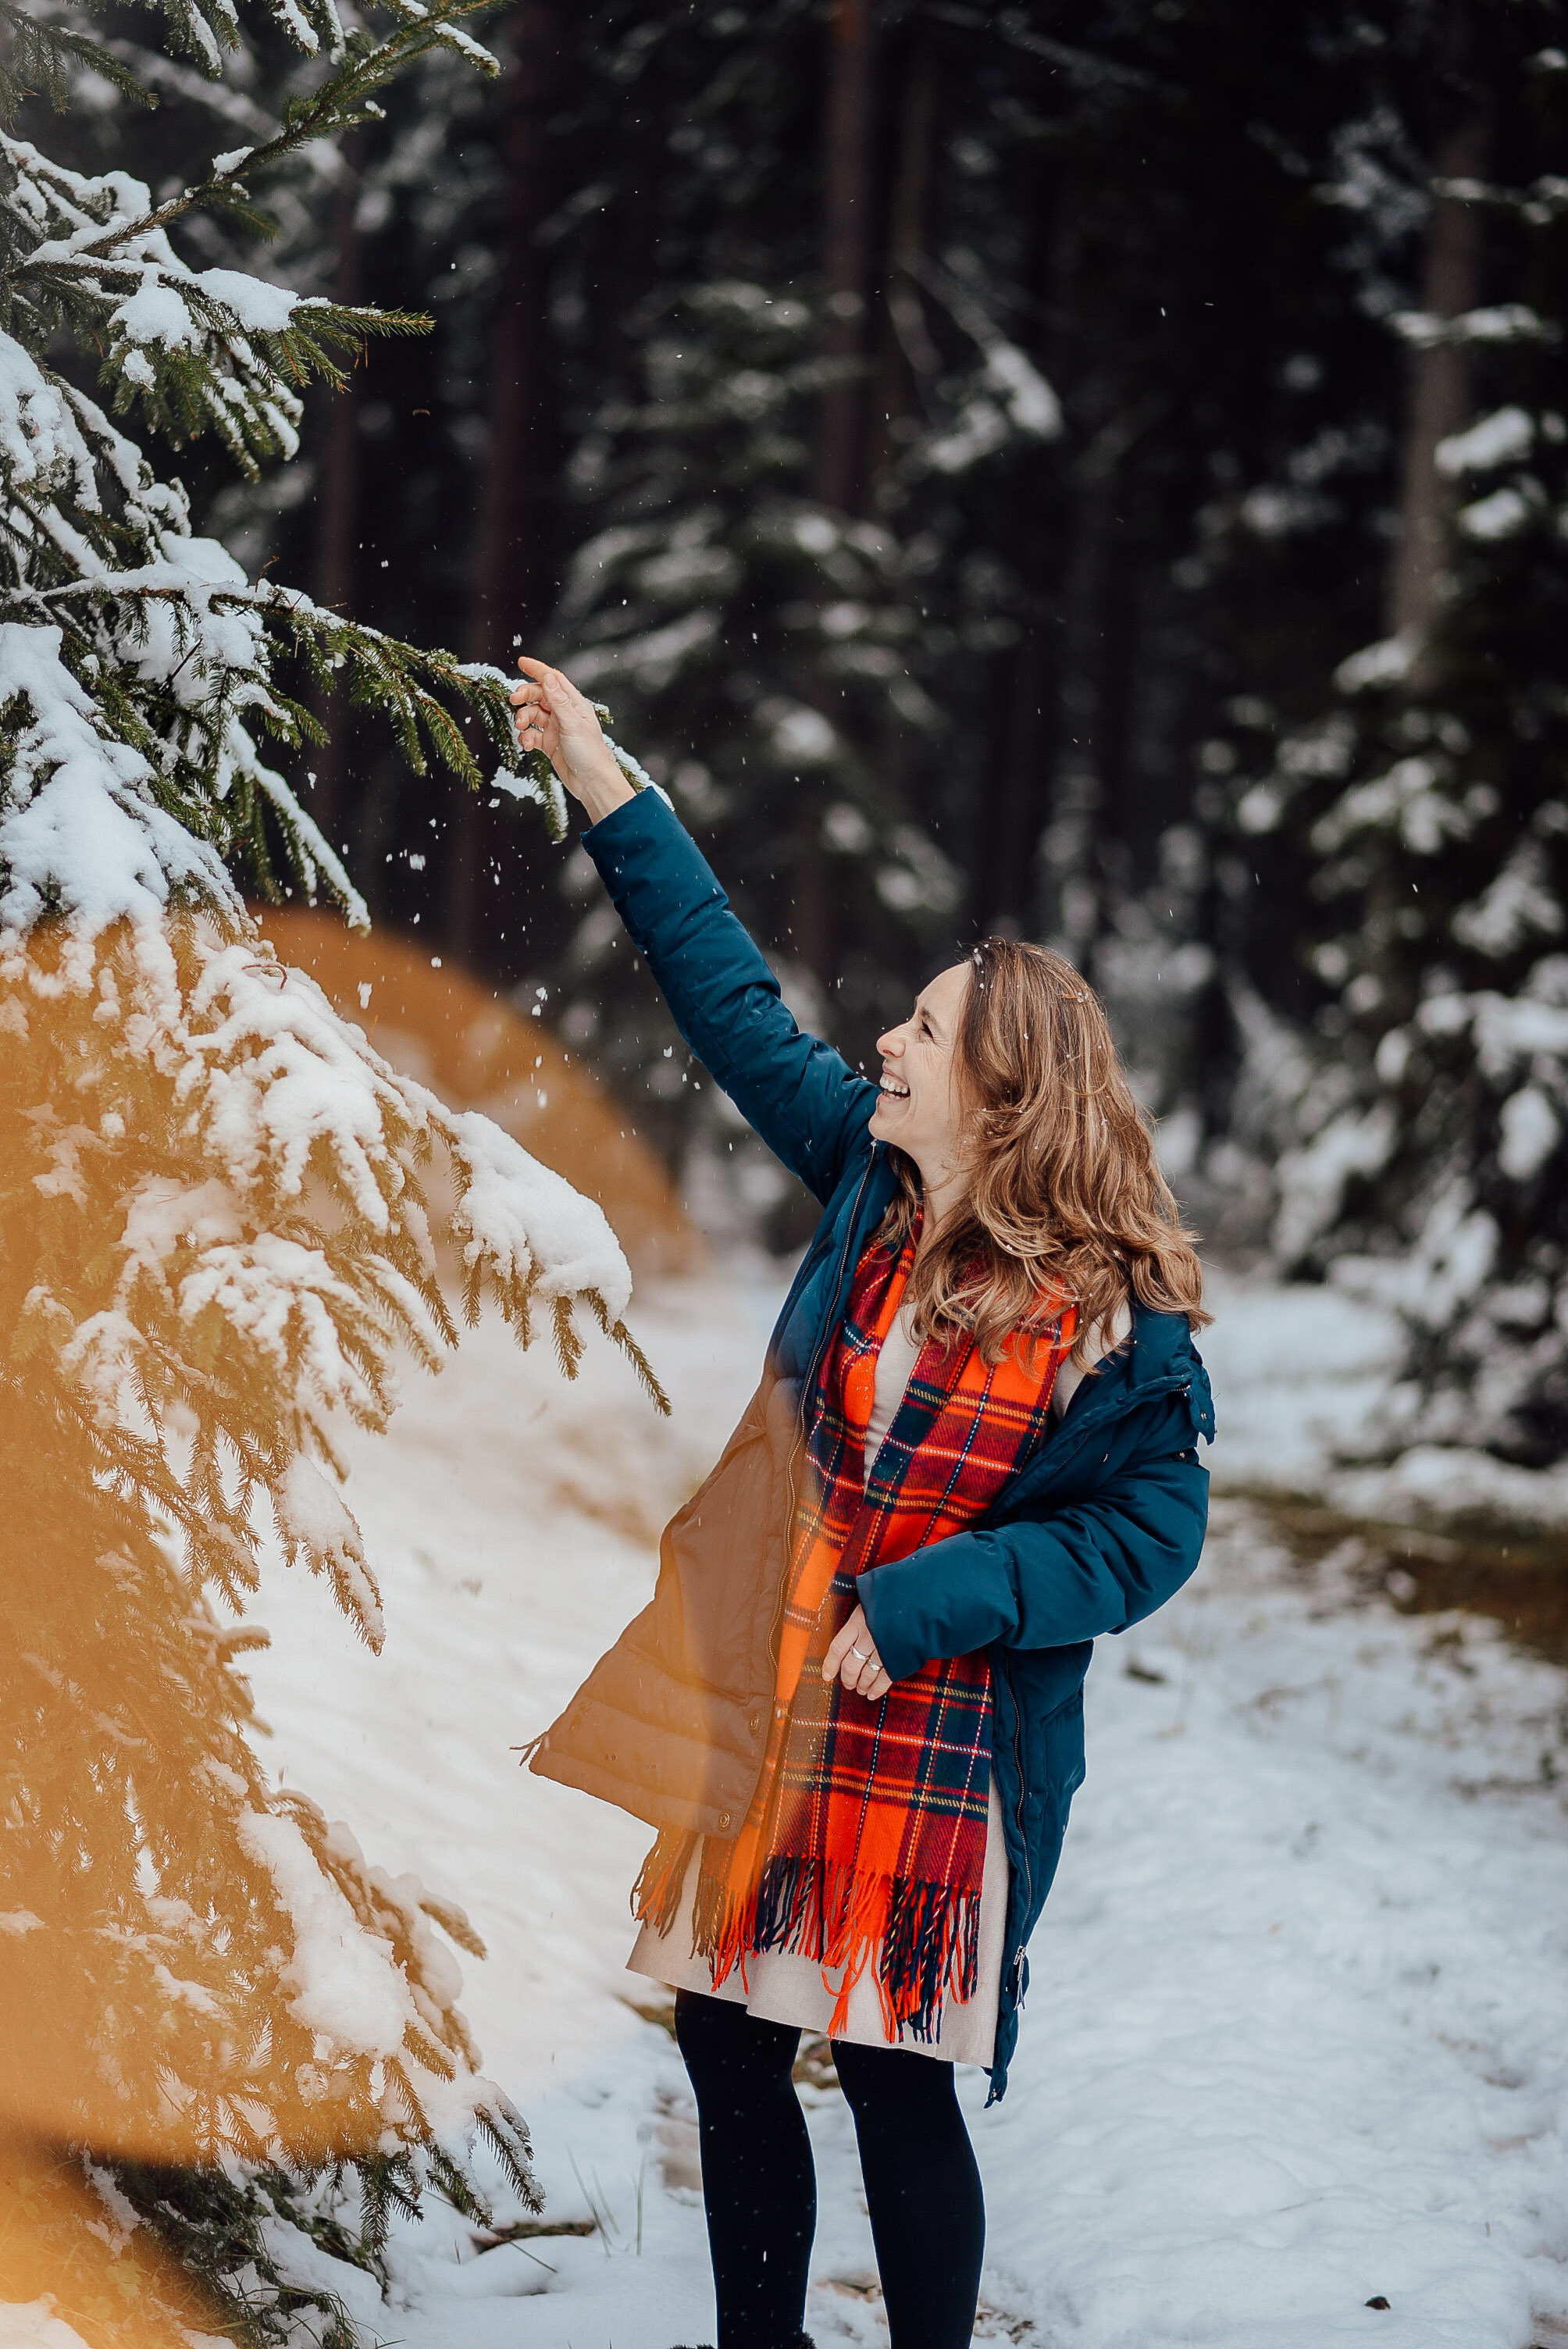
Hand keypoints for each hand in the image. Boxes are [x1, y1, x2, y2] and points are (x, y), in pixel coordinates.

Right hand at [510, 657, 634, 824]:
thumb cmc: (590, 753)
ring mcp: (556, 729)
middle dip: (525, 696)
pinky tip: (527, 745)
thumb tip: (548, 676)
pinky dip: (526, 737)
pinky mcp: (549, 744)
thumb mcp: (572, 723)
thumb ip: (558, 700)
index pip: (554, 679)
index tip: (521, 661)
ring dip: (523, 719)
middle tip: (514, 700)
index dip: (538, 669)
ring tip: (521, 728)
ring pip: (532, 715)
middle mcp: (564, 714)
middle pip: (539, 696)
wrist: (592, 783)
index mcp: (574, 704)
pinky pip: (532, 734)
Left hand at [822, 1603, 891, 1702]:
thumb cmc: (896, 1594)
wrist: (923, 1597)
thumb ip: (862, 1614)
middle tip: (848, 1684)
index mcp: (858, 1620)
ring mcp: (884, 1648)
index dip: (830, 1664)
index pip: (837, 1647)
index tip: (826, 1675)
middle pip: (850, 1665)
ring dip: (862, 1685)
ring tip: (861, 1689)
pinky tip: (873, 1694)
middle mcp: (868, 1636)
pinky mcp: (899, 1658)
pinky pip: (885, 1678)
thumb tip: (852, 1627)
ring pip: (867, 1674)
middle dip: (847, 1678)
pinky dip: (877, 1689)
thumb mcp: (872, 1598)